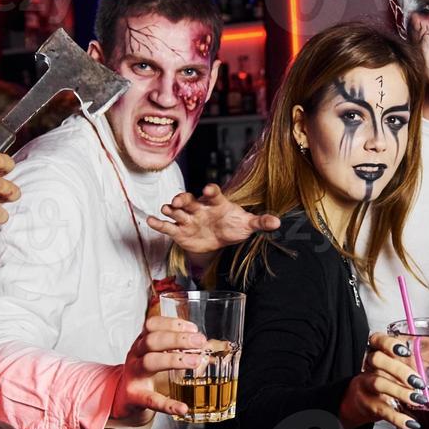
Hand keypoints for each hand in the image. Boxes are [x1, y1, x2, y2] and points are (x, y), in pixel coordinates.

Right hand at [109, 315, 207, 423]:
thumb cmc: (148, 374)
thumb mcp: (164, 357)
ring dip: (174, 360)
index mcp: (143, 342)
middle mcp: (136, 355)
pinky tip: (182, 407)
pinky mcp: (135, 396)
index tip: (193, 328)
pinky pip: (151, 400)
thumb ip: (189, 351)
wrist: (125, 398)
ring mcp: (134, 375)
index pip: (153, 325)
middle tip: (200, 342)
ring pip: (149, 362)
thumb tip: (218, 346)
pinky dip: (168, 404)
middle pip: (152, 340)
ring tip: (195, 362)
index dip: (173, 324)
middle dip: (177, 339)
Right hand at [147, 183, 281, 253]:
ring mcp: (188, 218)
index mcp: (216, 203)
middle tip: (180, 200)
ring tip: (166, 209)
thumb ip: (260, 222)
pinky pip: (167, 226)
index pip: (214, 194)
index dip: (211, 191)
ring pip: (176, 211)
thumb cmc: (233, 226)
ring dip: (170, 209)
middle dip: (184, 198)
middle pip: (189, 199)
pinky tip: (151, 221)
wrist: (220, 239)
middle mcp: (199, 208)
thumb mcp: (248, 224)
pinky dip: (158, 223)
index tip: (208, 189)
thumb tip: (278, 223)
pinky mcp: (180, 231)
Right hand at [339, 332, 428, 428]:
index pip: (377, 340)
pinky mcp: (368, 404)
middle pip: (377, 360)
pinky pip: (382, 410)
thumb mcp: (411, 362)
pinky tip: (411, 422)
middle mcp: (371, 366)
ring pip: (378, 383)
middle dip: (398, 370)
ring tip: (418, 399)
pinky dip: (398, 418)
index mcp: (381, 352)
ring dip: (400, 392)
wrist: (364, 403)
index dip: (389, 343)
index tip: (405, 350)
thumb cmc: (390, 377)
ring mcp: (367, 385)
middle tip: (418, 381)